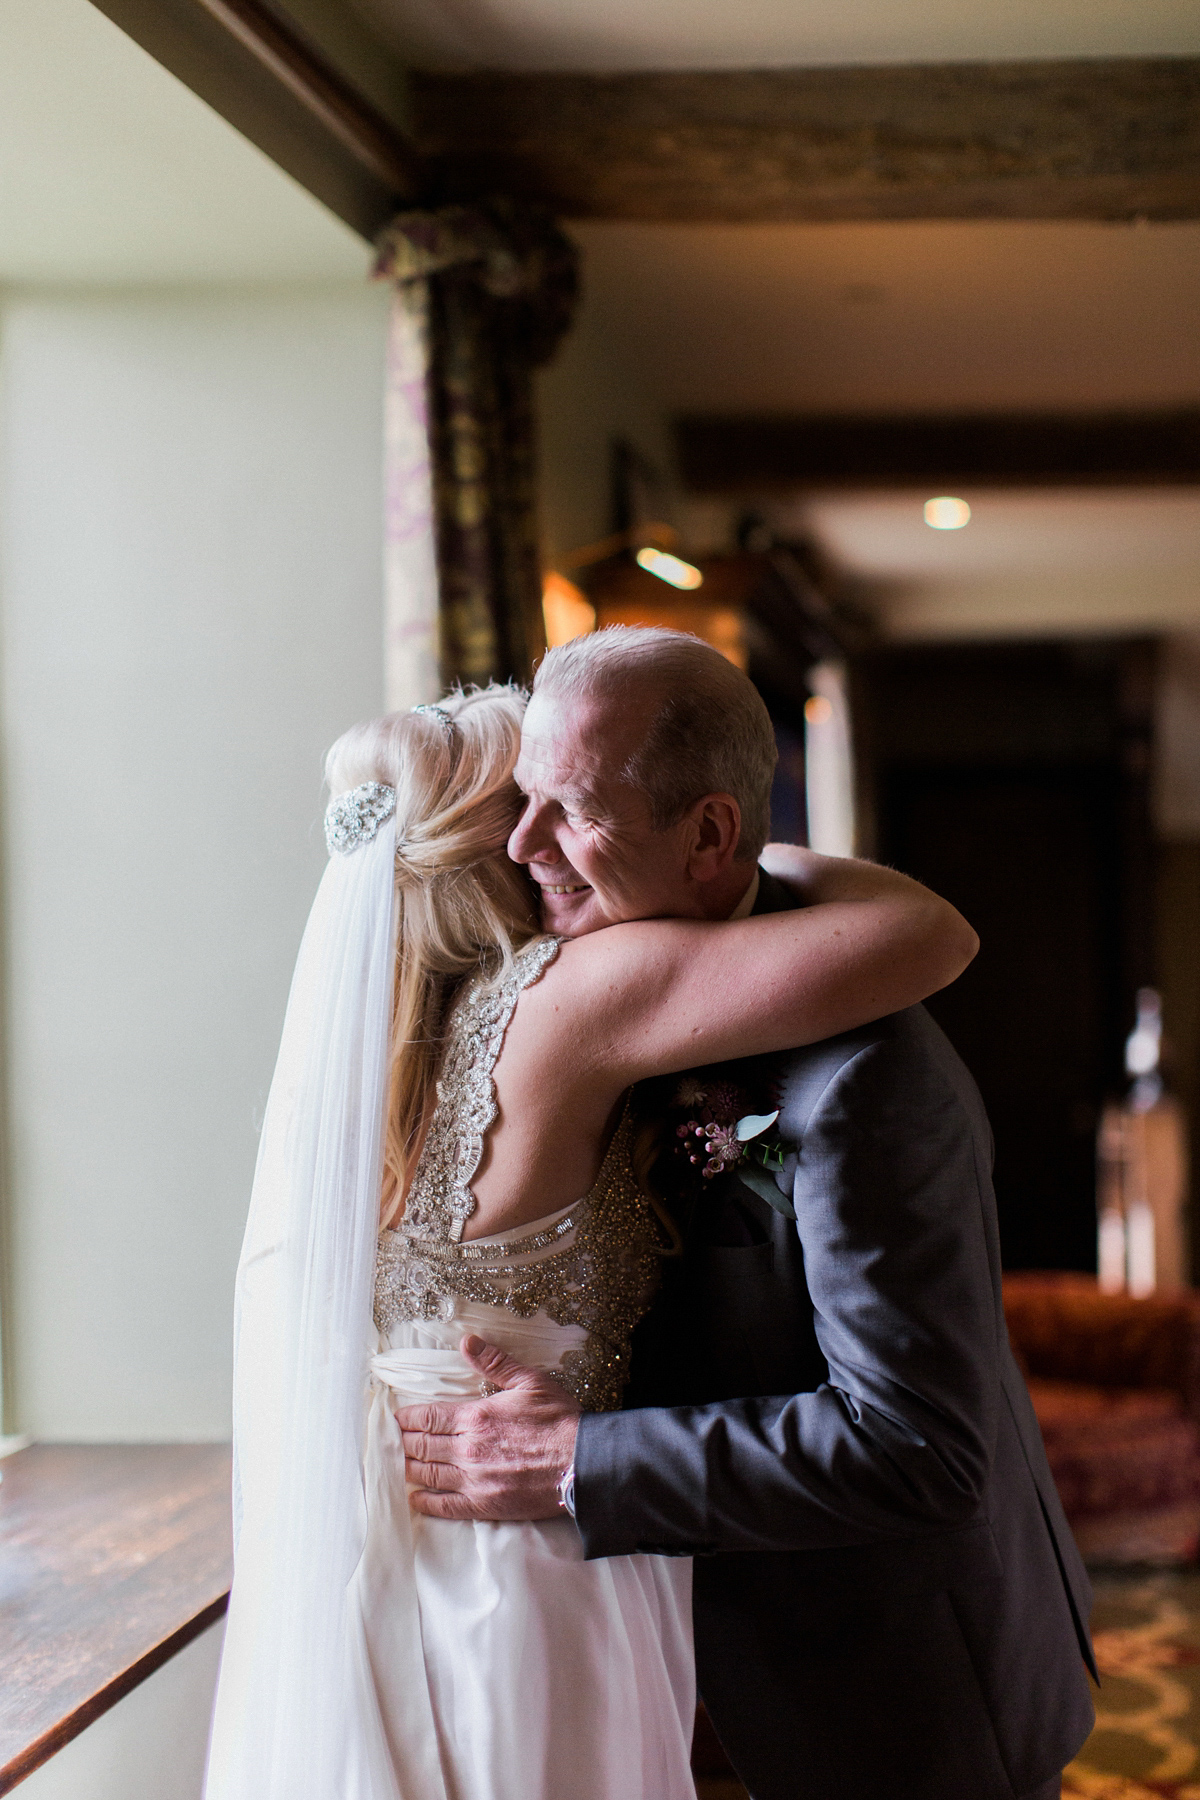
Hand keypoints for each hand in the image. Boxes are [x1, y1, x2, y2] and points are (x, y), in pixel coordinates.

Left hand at [397, 1335, 580, 1521]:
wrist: (583, 1464)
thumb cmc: (559, 1421)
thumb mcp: (529, 1381)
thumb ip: (494, 1363)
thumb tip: (467, 1342)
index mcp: (476, 1417)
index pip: (428, 1417)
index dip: (407, 1418)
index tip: (395, 1418)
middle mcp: (468, 1450)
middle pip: (422, 1446)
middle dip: (403, 1441)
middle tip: (389, 1440)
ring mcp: (474, 1481)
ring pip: (428, 1474)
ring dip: (408, 1468)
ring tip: (396, 1463)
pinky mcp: (484, 1505)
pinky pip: (445, 1506)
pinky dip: (426, 1502)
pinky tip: (415, 1497)